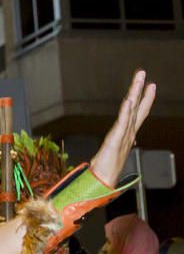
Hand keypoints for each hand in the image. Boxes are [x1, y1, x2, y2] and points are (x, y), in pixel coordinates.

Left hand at [89, 71, 155, 186]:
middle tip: (143, 73)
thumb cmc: (107, 167)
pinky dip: (127, 110)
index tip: (150, 85)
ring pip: (131, 110)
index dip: (144, 99)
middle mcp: (128, 131)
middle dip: (141, 90)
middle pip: (136, 107)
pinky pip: (122, 121)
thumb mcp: (113, 150)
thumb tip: (127, 140)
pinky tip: (130, 99)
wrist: (103, 179)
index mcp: (127, 132)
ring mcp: (123, 134)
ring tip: (140, 80)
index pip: (138, 112)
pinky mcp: (116, 138)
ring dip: (135, 94)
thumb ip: (119, 143)